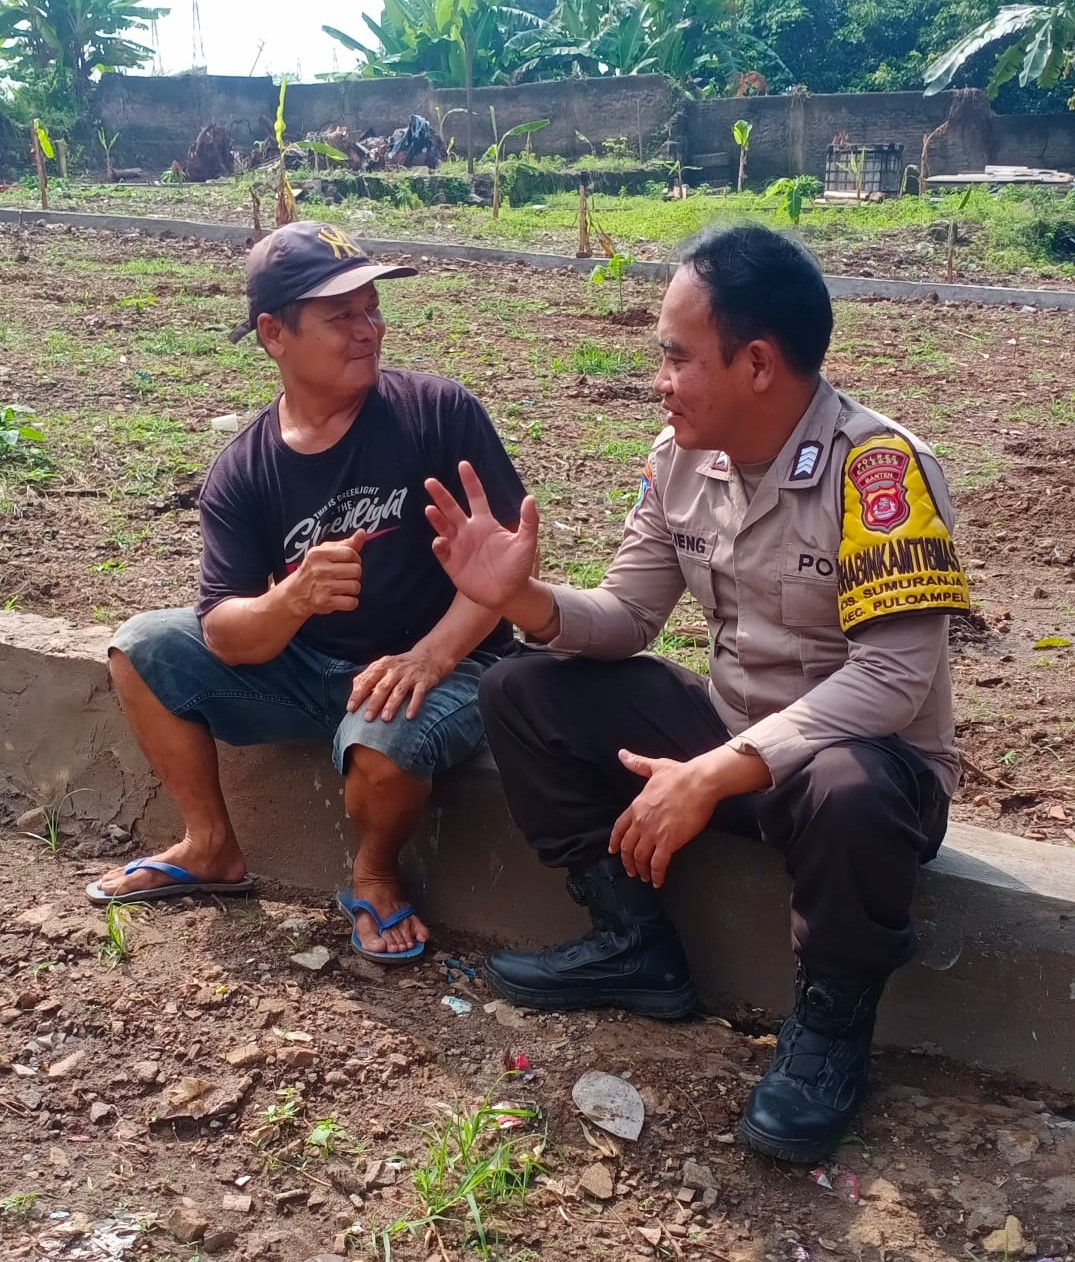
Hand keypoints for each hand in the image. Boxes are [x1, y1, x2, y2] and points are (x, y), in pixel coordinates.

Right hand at [290, 529, 364, 616]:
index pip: (350, 553)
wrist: (296, 594)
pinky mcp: (326, 603)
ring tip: (342, 587)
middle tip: (345, 576)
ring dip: (352, 588)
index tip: (349, 562)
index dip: (355, 558)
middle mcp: (320, 570)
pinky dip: (351, 602)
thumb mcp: (324, 552)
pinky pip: (352, 602)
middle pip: (356, 570)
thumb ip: (345, 544)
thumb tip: (362, 533)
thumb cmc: (313, 570)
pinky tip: (342, 598)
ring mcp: (323, 587)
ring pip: (355, 586)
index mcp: (319, 554)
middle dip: (354, 574)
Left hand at [347, 649, 445, 721]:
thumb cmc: (399, 667)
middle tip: (367, 718)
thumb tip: (353, 692)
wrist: (427, 657)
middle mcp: (395, 670)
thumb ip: (367, 677)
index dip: (358, 694)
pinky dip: (414, 705)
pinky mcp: (423, 681)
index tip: (351, 708)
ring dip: (391, 705)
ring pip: (399, 691)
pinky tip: (409, 716)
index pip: (367, 680)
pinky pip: (418, 694)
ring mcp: (410, 675)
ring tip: (385, 719)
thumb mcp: (382, 666)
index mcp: (382, 665)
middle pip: (382, 687)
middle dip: (374, 703)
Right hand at [425, 461, 538, 610]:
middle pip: (452, 508)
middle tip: (430, 481)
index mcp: (485, 523)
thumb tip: (530, 498)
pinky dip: (439, 544)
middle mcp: (469, 531)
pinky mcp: (452, 563)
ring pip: (443, 527)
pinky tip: (441, 540)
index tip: (463, 464)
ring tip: (430, 508)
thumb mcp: (526, 542)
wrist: (509, 594)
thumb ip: (529, 521)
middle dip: (441, 495)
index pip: (476, 497)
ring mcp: (459, 546)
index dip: (470, 481)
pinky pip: (442, 551)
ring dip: (436, 518)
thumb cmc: (519, 568)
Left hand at [609, 749, 718, 887]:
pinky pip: (658, 864)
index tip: (613, 851)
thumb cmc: (679, 774)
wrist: (699, 782)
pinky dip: (656, 875)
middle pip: (628, 847)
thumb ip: (637, 764)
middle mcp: (641, 822)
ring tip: (645, 877)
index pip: (619, 828)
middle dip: (627, 861)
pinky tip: (658, 881)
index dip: (615, 842)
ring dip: (641, 870)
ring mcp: (654, 833)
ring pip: (640, 858)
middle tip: (631, 870)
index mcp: (636, 806)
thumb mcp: (654, 767)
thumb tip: (622, 754)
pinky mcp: (669, 842)